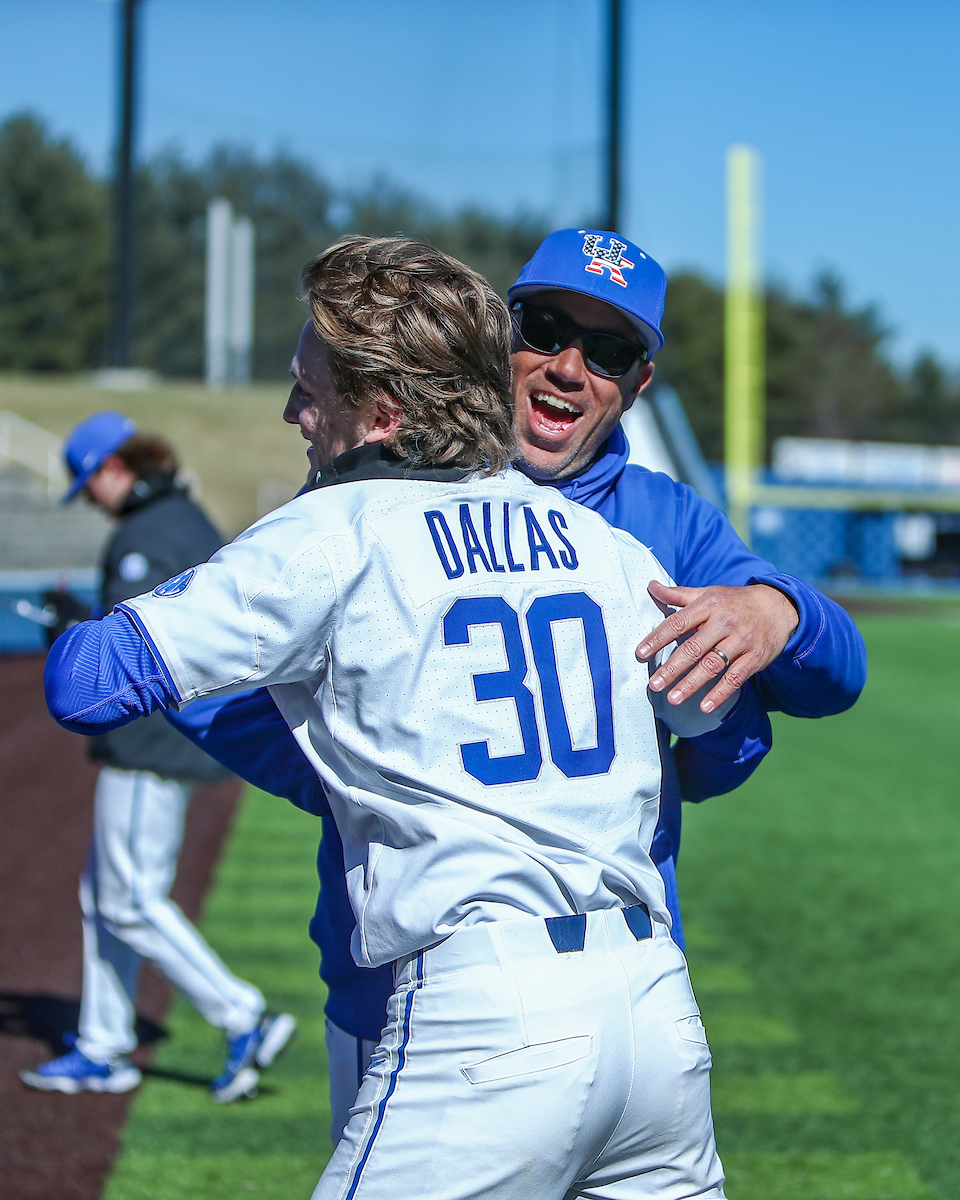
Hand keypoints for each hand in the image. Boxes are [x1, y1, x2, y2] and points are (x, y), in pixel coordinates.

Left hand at [636, 581, 799, 712]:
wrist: (779, 606)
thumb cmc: (734, 602)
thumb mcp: (709, 594)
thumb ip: (679, 595)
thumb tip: (651, 587)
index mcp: (709, 605)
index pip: (678, 623)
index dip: (658, 638)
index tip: (640, 653)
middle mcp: (725, 622)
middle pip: (694, 647)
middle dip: (672, 668)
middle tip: (654, 684)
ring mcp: (742, 641)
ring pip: (712, 665)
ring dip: (691, 683)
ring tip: (673, 698)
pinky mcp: (756, 657)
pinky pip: (735, 678)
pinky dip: (720, 693)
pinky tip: (705, 706)